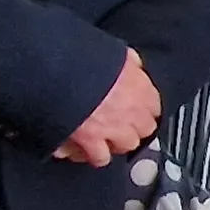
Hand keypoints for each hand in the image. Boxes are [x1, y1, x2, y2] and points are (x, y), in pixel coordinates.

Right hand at [53, 50, 160, 166]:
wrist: (55, 70)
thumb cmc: (81, 57)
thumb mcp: (113, 51)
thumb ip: (128, 62)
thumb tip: (133, 65)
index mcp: (138, 85)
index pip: (154, 106)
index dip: (142, 108)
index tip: (135, 108)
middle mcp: (131, 110)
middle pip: (144, 129)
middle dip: (132, 127)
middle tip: (118, 123)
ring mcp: (113, 128)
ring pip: (125, 145)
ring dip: (115, 141)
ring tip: (102, 136)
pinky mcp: (91, 141)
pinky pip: (100, 158)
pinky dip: (93, 154)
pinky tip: (85, 148)